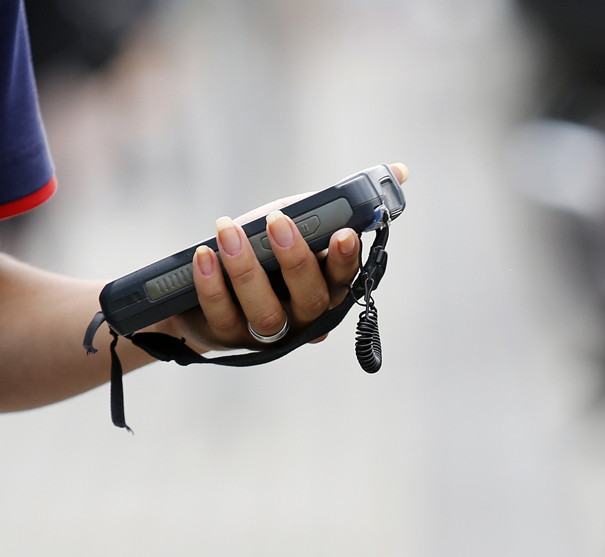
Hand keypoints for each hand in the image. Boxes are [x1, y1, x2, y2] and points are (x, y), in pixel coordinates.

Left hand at [159, 162, 408, 351]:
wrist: (203, 291)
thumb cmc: (264, 253)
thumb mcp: (297, 223)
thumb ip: (336, 203)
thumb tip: (402, 171)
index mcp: (327, 289)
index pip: (345, 278)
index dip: (346, 259)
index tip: (343, 233)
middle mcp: (304, 319)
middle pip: (311, 300)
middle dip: (296, 259)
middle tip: (277, 221)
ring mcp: (267, 334)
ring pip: (266, 313)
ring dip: (247, 269)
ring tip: (227, 229)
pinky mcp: (228, 337)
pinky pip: (223, 315)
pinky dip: (213, 285)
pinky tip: (204, 255)